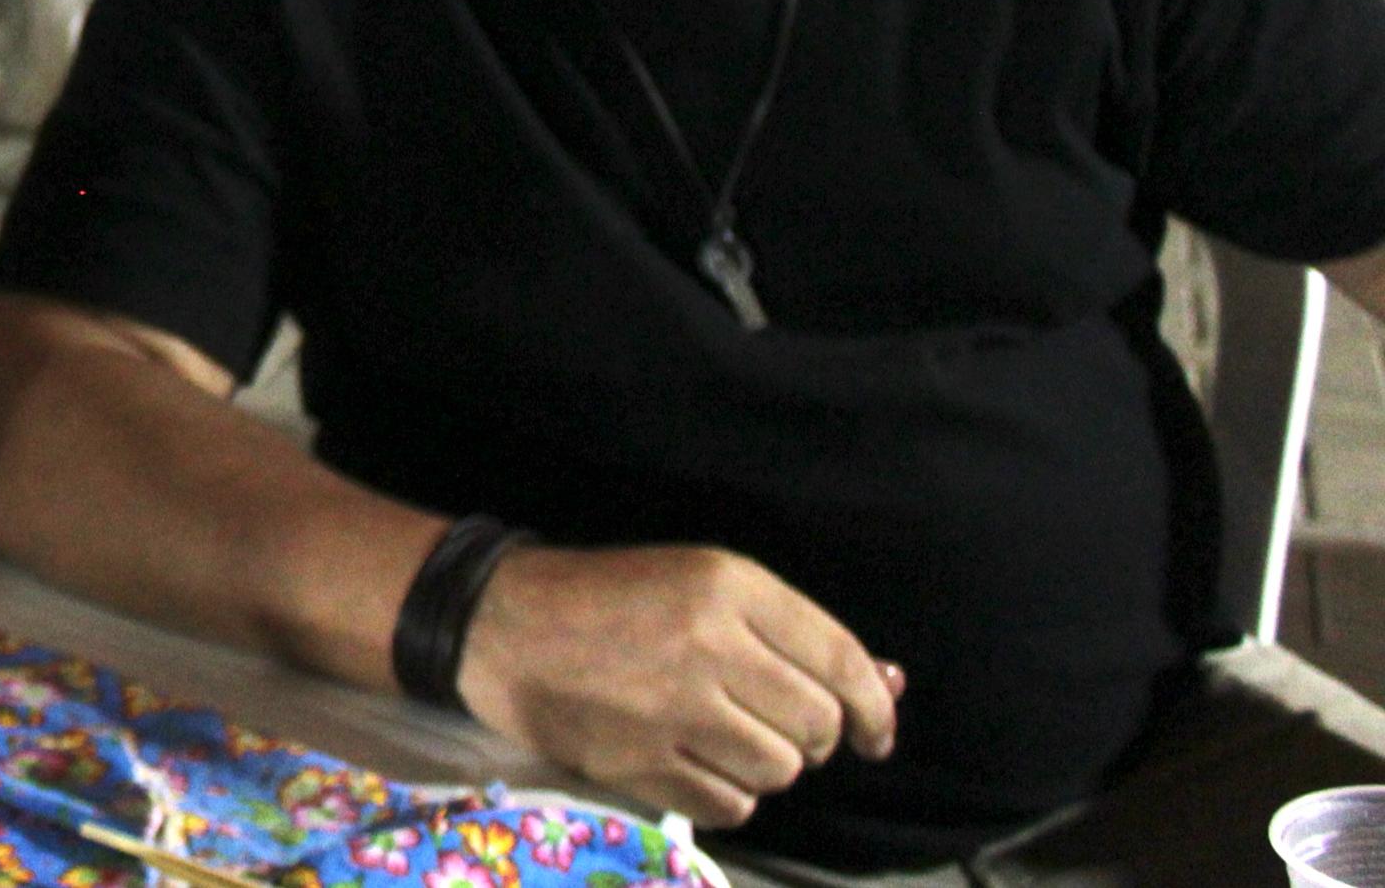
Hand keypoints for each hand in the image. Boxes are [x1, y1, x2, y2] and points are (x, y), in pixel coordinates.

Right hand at [454, 543, 900, 829]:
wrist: (499, 622)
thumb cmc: (609, 596)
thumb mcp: (702, 585)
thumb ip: (793, 636)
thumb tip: (891, 685)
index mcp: (726, 585)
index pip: (840, 660)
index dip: (875, 708)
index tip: (875, 734)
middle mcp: (709, 645)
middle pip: (816, 724)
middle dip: (809, 735)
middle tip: (771, 722)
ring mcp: (673, 709)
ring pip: (779, 771)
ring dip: (765, 764)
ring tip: (724, 739)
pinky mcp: (640, 762)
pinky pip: (731, 806)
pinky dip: (726, 794)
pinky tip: (694, 763)